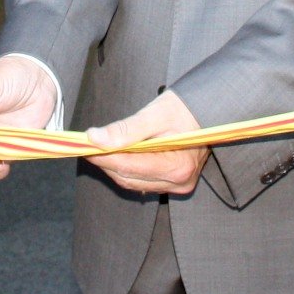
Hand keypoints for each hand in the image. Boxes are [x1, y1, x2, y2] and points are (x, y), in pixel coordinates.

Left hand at [85, 90, 207, 195]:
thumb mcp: (156, 113)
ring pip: (132, 181)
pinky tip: (117, 154)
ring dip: (114, 166)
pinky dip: (126, 169)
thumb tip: (94, 138)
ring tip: (99, 147)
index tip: (83, 145)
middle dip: (105, 161)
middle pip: (128, 177)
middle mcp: (179, 182)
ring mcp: (178, 185)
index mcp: (177, 167)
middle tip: (86, 145)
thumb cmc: (187, 108)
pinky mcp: (175, 183)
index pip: (129, 166)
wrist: (211, 111)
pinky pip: (142, 181)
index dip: (102, 156)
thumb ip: (126, 129)